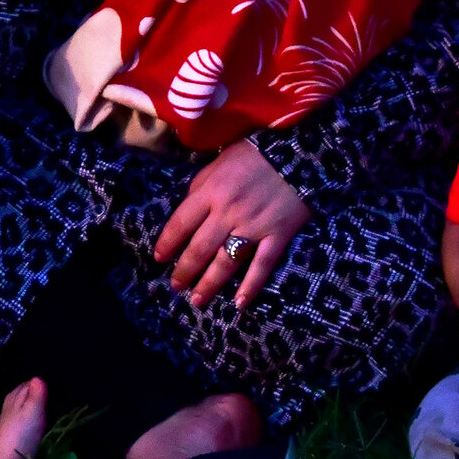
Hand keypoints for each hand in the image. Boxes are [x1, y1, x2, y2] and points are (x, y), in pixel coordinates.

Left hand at [153, 140, 313, 309]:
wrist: (300, 155)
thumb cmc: (255, 155)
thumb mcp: (220, 161)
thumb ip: (201, 185)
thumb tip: (186, 208)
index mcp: (212, 191)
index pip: (181, 222)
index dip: (167, 243)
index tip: (159, 258)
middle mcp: (228, 212)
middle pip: (200, 248)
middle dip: (185, 270)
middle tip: (176, 286)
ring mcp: (254, 226)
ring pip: (226, 262)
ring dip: (209, 284)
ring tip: (197, 300)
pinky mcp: (277, 235)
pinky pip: (262, 265)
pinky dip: (251, 286)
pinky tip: (239, 303)